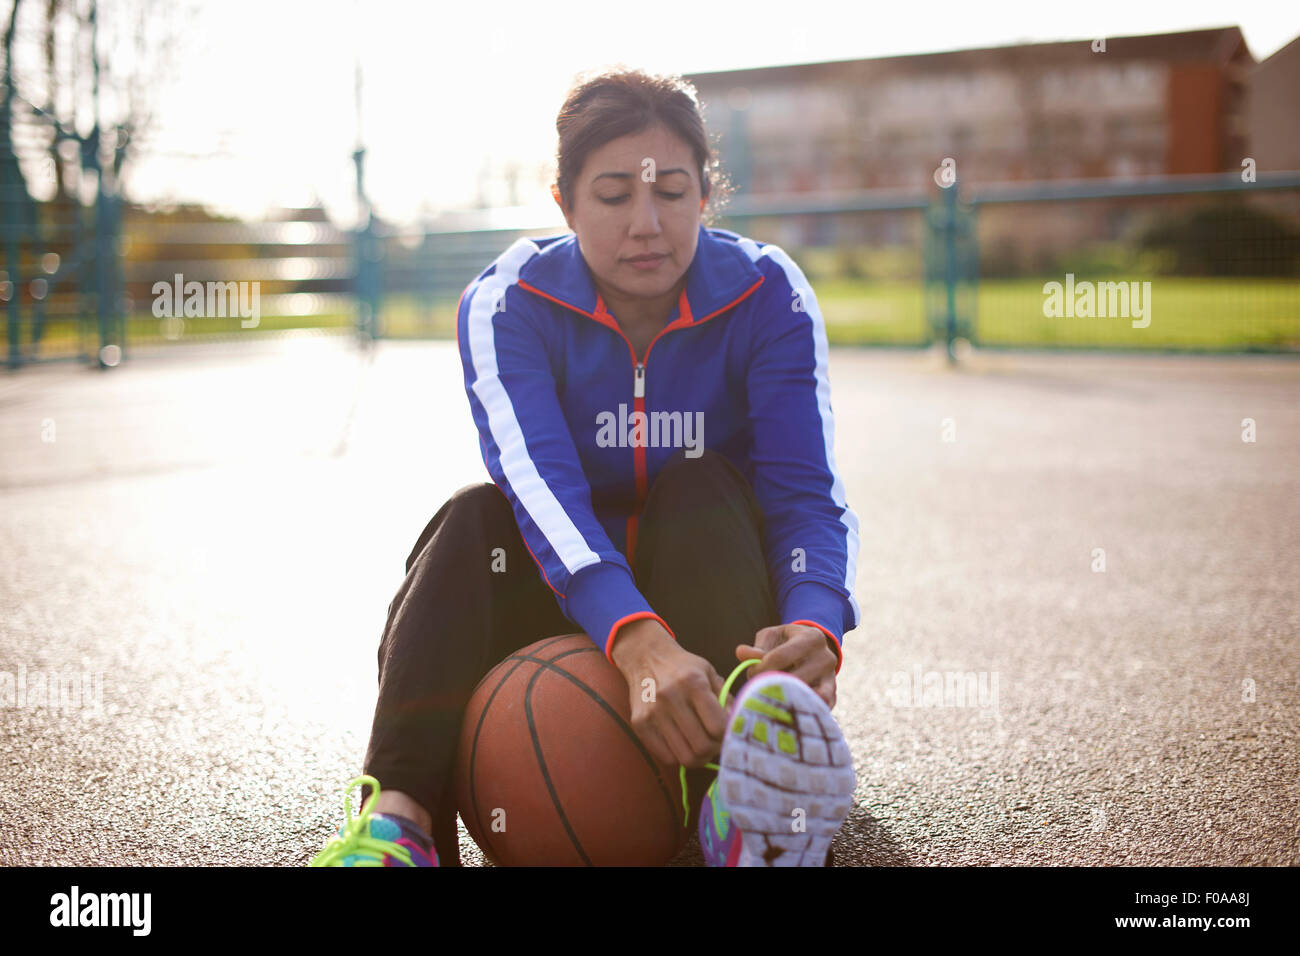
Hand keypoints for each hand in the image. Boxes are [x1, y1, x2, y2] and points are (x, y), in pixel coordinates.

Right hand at [610, 618, 726, 767]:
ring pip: (685, 757)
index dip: (727, 735)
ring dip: (698, 758)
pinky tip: (682, 744)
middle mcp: (671, 697)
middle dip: (714, 750)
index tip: (727, 732)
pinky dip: (679, 757)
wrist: (645, 657)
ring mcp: (653, 712)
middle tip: (715, 744)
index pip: (718, 726)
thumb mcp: (709, 673)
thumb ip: (726, 699)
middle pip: (702, 746)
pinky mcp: (639, 724)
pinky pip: (666, 758)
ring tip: (700, 746)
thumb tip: (738, 726)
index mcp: (693, 683)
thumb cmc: (683, 667)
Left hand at [735, 624, 838, 708]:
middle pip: (793, 679)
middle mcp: (826, 658)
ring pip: (804, 696)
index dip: (761, 668)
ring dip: (782, 699)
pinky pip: (816, 708)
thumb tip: (741, 653)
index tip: (752, 673)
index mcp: (812, 638)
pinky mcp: (832, 697)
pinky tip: (784, 708)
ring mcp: (831, 679)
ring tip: (769, 697)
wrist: (813, 651)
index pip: (780, 657)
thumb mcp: (772, 637)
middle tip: (757, 688)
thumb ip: (757, 647)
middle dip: (770, 685)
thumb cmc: (786, 643)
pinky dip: (798, 710)